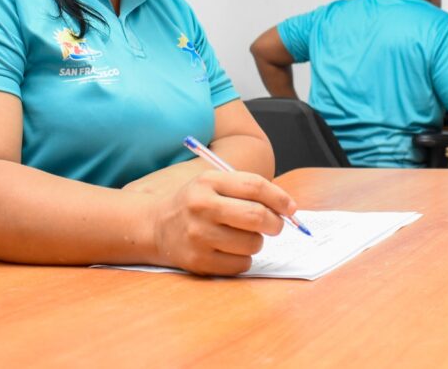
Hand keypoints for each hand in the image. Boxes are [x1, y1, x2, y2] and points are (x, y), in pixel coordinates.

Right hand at [151, 170, 297, 275]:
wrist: (156, 226)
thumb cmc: (197, 203)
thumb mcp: (215, 184)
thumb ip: (249, 191)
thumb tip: (288, 210)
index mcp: (209, 182)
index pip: (254, 186)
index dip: (279, 198)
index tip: (291, 208)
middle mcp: (201, 207)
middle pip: (256, 216)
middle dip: (275, 223)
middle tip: (276, 226)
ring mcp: (198, 236)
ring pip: (252, 244)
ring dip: (257, 242)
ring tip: (242, 236)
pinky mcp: (198, 262)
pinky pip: (241, 264)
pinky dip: (243, 258)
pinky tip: (230, 250)